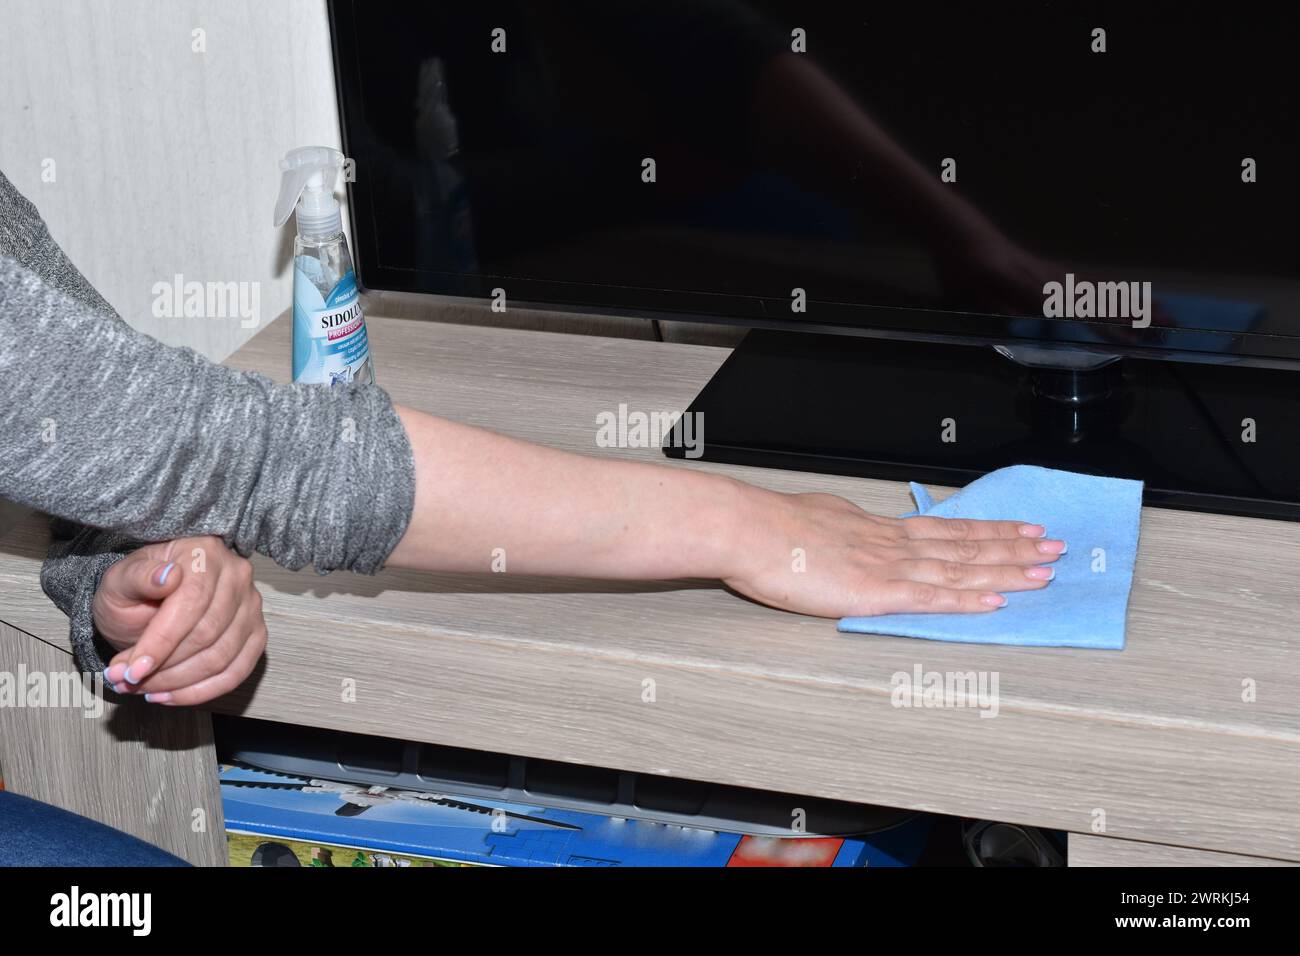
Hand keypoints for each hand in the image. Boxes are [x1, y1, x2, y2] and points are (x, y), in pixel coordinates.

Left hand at [93, 536, 266, 704]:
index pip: (192, 602)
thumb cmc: (135, 588)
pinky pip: (237, 672)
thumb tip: (166, 576)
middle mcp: (237, 575)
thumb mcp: (120, 580)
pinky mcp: (256, 633)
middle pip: (208, 633)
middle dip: (164, 667)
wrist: (148, 599)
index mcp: (204, 553)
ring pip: (221, 657)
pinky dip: (201, 691)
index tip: (131, 669)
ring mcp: (251, 606)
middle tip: (126, 681)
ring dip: (178, 682)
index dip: (161, 641)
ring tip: (143, 688)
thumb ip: (138, 577)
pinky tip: (170, 695)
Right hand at [723, 485, 1062, 616]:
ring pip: (959, 570)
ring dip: (1005, 571)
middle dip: (1013, 547)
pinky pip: (932, 599)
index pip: (945, 529)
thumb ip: (840, 531)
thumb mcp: (816, 519)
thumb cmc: (768, 530)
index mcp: (876, 528)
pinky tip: (997, 601)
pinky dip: (968, 601)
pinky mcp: (875, 593)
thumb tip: (845, 531)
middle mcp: (891, 544)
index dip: (987, 530)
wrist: (747, 531)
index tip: (1020, 528)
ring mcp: (886, 567)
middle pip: (964, 545)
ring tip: (1044, 572)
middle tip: (1055, 546)